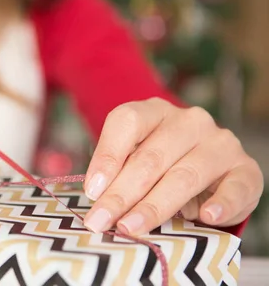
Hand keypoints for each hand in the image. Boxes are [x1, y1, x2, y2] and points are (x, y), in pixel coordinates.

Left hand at [82, 97, 263, 235]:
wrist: (209, 171)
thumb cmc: (159, 164)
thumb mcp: (133, 158)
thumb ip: (115, 169)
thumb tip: (95, 194)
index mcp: (154, 111)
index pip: (127, 122)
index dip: (107, 156)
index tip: (92, 191)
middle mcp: (189, 121)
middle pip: (150, 157)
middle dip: (121, 194)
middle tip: (102, 221)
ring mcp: (220, 143)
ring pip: (184, 175)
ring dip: (155, 206)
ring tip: (132, 227)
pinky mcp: (245, 169)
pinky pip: (236, 187)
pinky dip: (221, 204)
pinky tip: (205, 218)